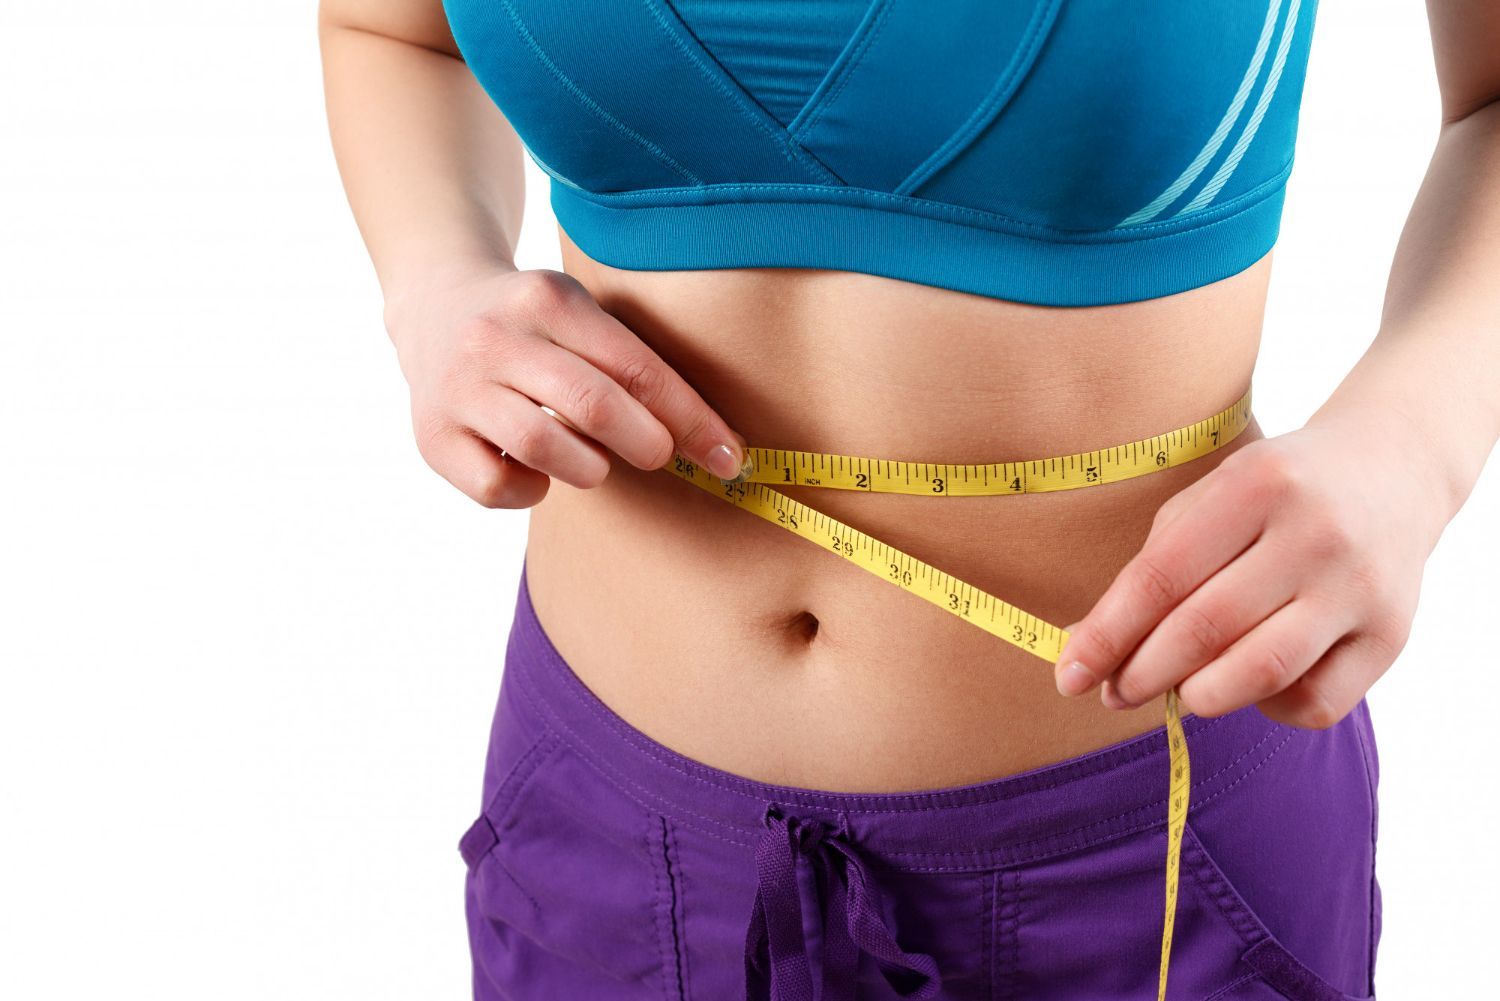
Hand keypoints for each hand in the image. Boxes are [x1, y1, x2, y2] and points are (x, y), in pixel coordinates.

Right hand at [383, 263, 746, 507]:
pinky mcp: (431, 435)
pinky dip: (531, 491)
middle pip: (593, 406)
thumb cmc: (533, 324)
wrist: (433, 305)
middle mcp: (495, 338)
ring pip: (545, 448)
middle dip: (646, 442)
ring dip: (590, 468)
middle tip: (658, 454)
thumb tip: (711, 442)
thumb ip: (631, 364)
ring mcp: (457, 387)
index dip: (690, 419)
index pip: (635, 367)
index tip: (728, 456)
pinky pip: (496, 486)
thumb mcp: (579, 314)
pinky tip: (538, 472)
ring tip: (594, 460)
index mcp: (546, 299)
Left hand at [1051, 404, 1450, 728]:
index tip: (1069, 676)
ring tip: (1177, 691)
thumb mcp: (1205, 505)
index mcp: (1256, 486)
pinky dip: (1267, 708)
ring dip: (1199, 696)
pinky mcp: (1391, 635)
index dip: (1108, 634)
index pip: (1161, 577)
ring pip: (1262, 672)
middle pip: (1205, 629)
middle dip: (1142, 673)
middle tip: (1113, 693)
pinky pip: (1315, 703)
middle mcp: (1315, 534)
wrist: (1391, 471)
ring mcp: (1359, 587)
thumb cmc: (1271, 495)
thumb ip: (1146, 572)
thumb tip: (1081, 648)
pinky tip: (1249, 685)